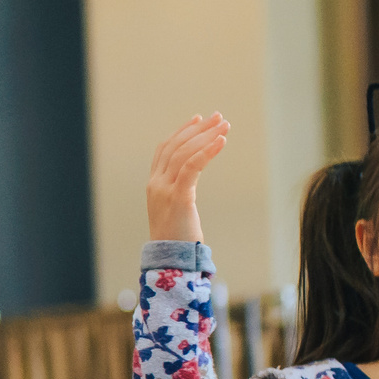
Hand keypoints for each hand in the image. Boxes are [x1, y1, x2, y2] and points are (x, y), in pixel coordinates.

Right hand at [146, 113, 231, 244]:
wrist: (169, 261)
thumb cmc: (176, 240)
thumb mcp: (175, 212)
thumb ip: (180, 193)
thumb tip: (192, 182)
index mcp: (154, 185)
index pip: (165, 149)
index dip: (181, 131)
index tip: (198, 118)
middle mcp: (156, 183)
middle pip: (176, 146)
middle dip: (198, 129)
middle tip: (219, 116)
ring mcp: (164, 190)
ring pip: (184, 153)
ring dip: (206, 136)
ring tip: (224, 125)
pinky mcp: (178, 197)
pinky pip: (192, 167)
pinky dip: (207, 151)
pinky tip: (221, 141)